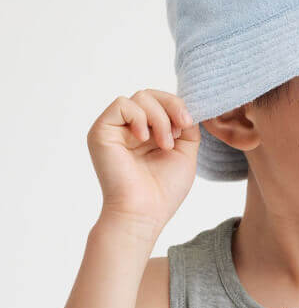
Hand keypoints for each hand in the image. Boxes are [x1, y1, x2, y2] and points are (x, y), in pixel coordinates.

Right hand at [87, 89, 200, 236]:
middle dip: (172, 107)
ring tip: (164, 145)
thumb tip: (186, 107)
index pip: (162, 102)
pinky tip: (143, 139)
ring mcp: (115, 129)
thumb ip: (186, 127)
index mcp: (149, 134)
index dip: (177, 107)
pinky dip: (139, 117)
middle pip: (152, 95)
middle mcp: (130, 129)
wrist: (143, 212)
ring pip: (140, 97)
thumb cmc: (163, 191)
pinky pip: (122, 104)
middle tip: (179, 131)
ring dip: (160, 118)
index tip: (187, 125)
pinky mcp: (102, 131)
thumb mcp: (185, 153)